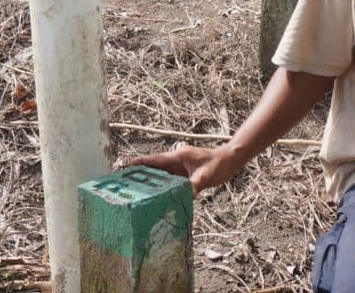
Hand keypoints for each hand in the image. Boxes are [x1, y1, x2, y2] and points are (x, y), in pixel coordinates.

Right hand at [125, 143, 239, 193]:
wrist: (229, 161)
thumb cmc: (218, 164)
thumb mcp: (206, 175)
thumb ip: (194, 185)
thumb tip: (185, 197)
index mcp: (178, 156)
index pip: (155, 160)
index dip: (140, 163)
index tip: (125, 166)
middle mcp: (176, 162)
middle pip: (154, 168)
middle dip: (140, 174)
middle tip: (125, 182)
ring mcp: (180, 169)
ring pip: (161, 176)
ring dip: (151, 182)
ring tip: (136, 192)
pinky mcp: (185, 176)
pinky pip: (170, 182)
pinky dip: (163, 188)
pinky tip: (156, 197)